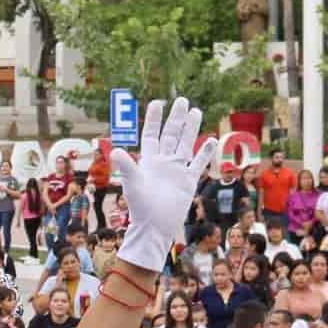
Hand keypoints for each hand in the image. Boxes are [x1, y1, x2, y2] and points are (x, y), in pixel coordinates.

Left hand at [109, 98, 214, 274]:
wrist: (155, 227)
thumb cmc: (140, 207)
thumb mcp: (132, 183)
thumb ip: (127, 166)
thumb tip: (115, 150)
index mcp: (148, 160)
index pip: (151, 134)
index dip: (154, 119)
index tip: (158, 102)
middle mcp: (163, 162)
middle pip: (171, 134)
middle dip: (176, 118)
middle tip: (182, 100)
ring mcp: (177, 170)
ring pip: (186, 144)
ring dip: (190, 129)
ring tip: (196, 111)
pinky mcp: (188, 181)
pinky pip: (198, 163)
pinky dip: (205, 152)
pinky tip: (211, 139)